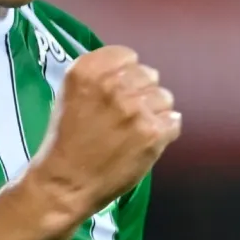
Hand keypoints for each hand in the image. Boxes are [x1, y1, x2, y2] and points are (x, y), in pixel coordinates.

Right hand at [26, 46, 179, 222]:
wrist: (65, 183)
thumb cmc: (65, 141)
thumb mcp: (71, 95)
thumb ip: (100, 77)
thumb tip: (132, 72)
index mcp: (88, 70)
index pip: (127, 56)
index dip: (125, 75)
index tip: (118, 91)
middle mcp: (113, 84)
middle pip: (149, 75)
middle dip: (141, 93)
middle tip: (125, 116)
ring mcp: (136, 108)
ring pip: (165, 98)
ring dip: (154, 113)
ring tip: (134, 132)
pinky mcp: (153, 132)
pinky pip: (173, 122)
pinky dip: (163, 133)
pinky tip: (144, 143)